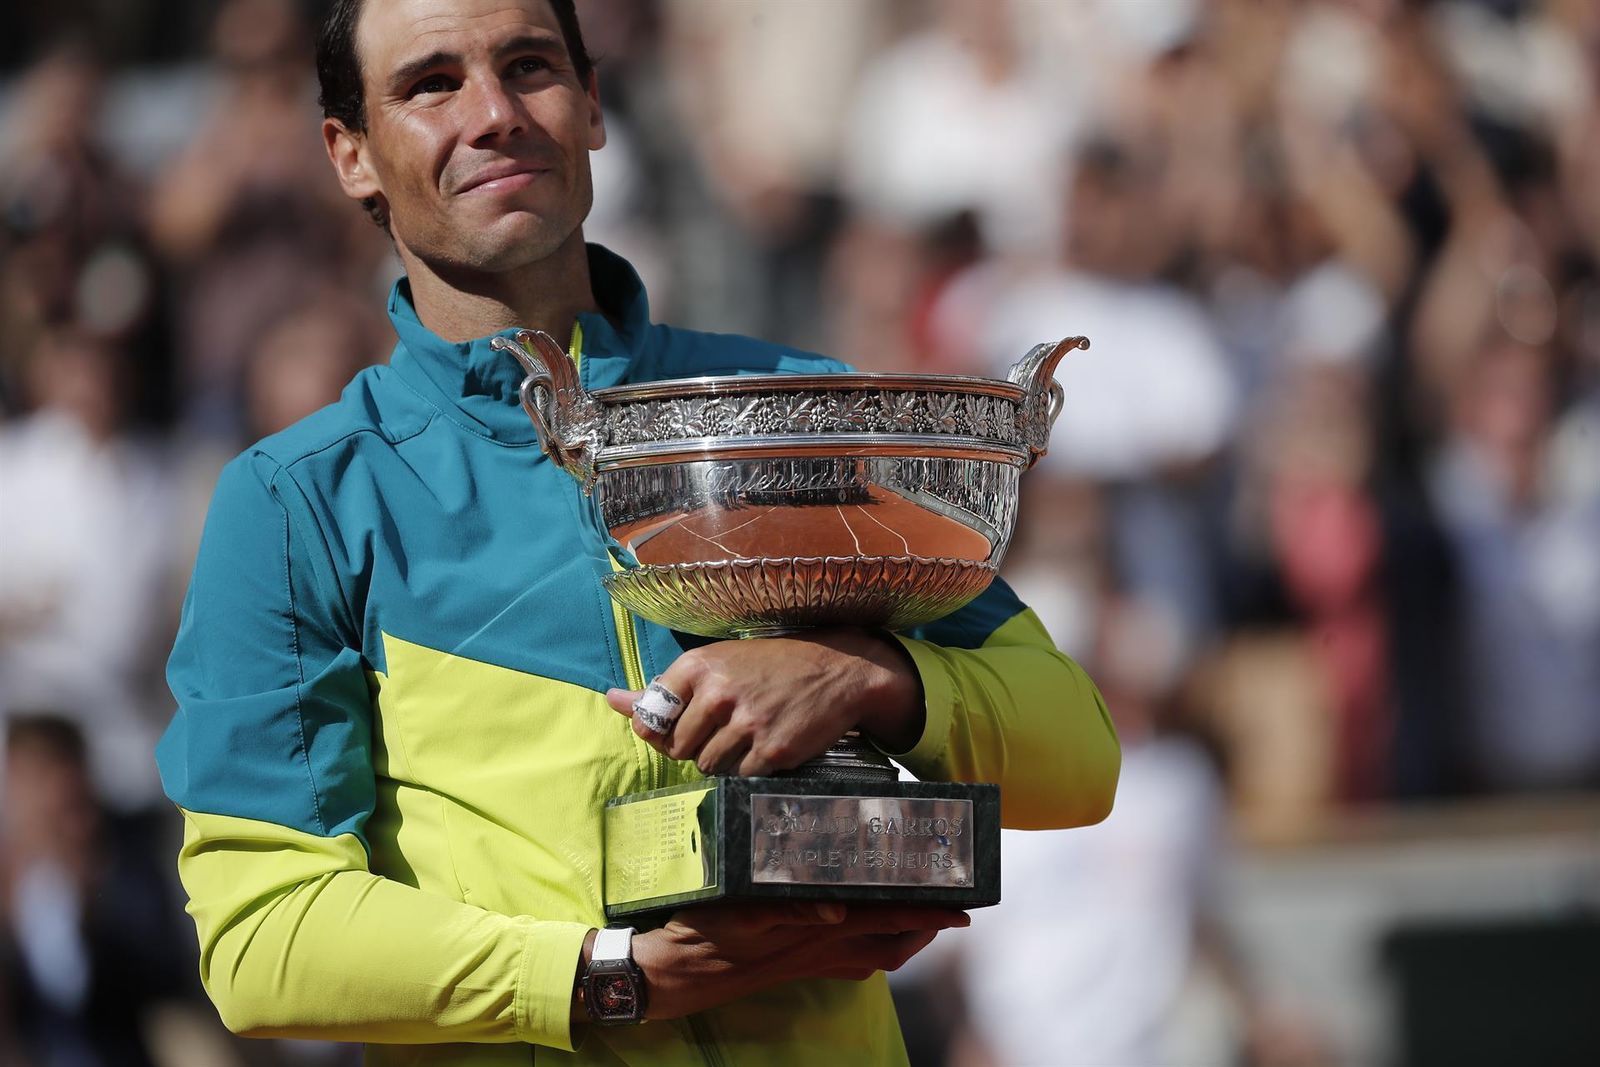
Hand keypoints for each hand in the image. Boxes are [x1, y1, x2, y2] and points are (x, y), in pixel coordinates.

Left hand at [604, 630, 923, 774]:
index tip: (686, 722)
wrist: (837, 669)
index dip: (666, 728)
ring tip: (747, 734)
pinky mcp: (772, 751)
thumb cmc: (769, 665)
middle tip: (724, 728)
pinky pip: (740, 776)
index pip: (653, 718)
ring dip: (723, 759)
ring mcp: (747, 723)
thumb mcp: (715, 663)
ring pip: (708, 765)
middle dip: (695, 747)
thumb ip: (662, 688)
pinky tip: (765, 745)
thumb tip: (611, 700)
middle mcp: (719, 693)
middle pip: (677, 748)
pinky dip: (749, 768)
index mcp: (698, 666)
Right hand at [633, 901, 968, 1019]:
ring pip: (872, 956)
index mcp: (815, 933)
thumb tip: (836, 910)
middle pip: (889, 942)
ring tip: (918, 916)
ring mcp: (807, 961)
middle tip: (949, 904)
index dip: (926, 914)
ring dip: (901, 937)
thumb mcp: (743, 914)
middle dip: (924, 925)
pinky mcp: (791, 965)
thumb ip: (791, 909)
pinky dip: (865, 946)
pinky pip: (845, 962)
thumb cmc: (704, 936)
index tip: (963, 909)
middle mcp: (819, 950)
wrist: (669, 975)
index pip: (884, 920)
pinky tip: (859, 928)